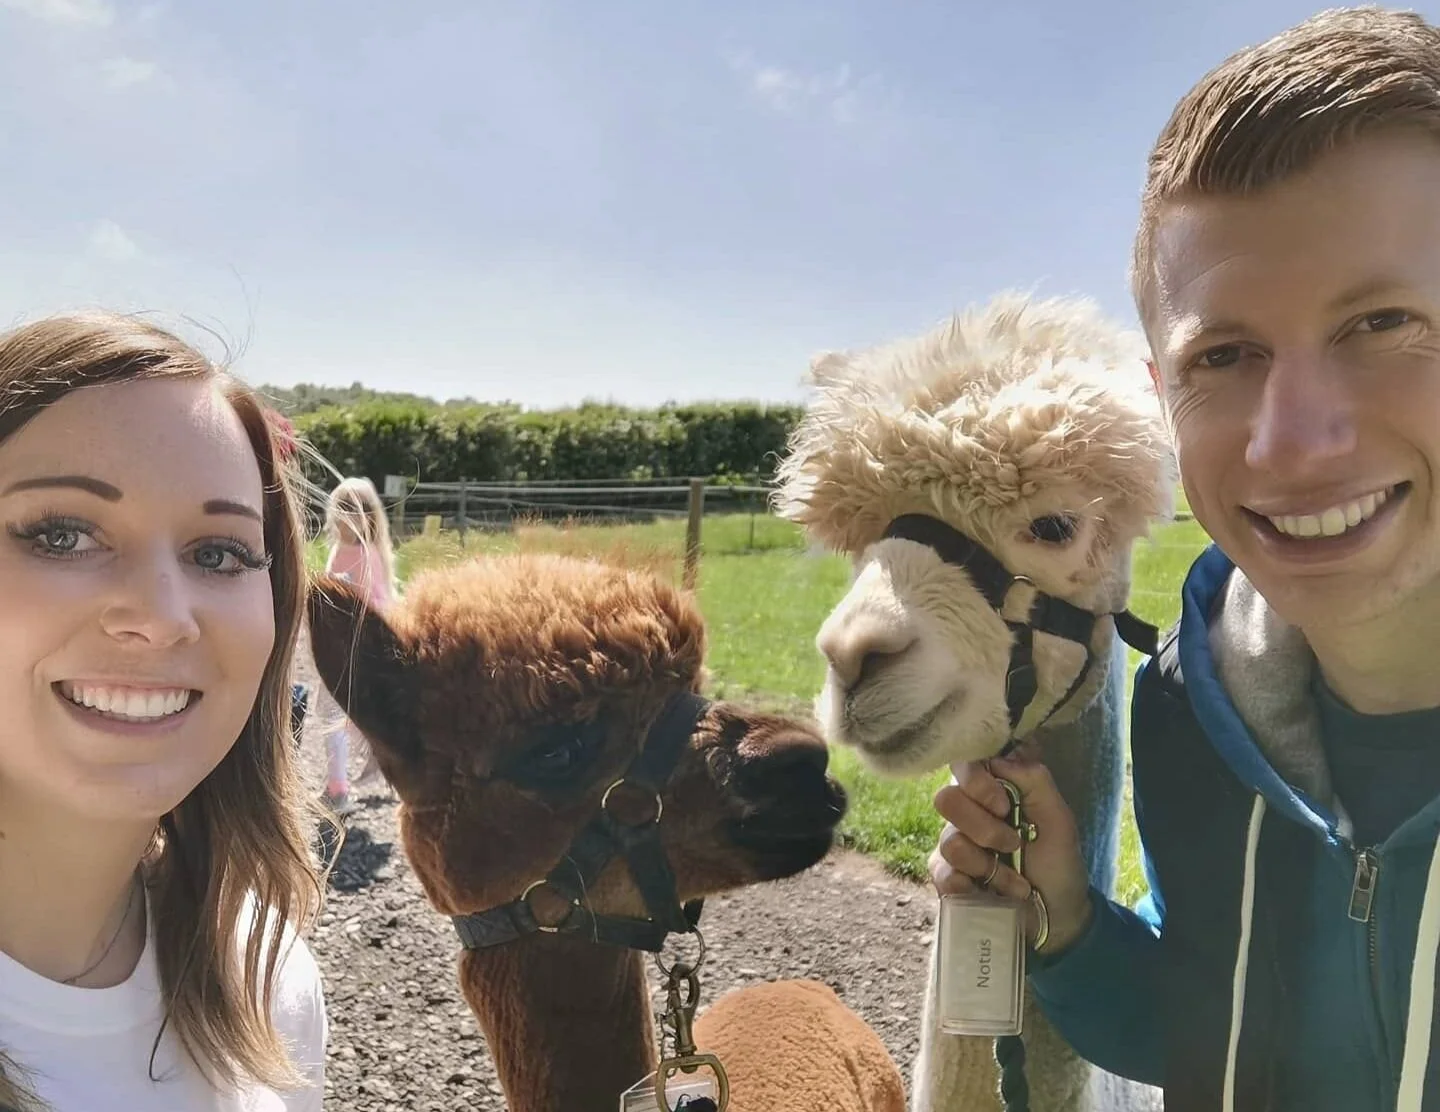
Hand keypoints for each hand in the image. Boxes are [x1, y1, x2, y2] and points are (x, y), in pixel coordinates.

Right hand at [928, 754, 1093, 953]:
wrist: (1057, 915)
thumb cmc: (1058, 863)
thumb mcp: (1058, 818)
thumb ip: (1034, 780)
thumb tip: (999, 759)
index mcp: (991, 792)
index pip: (962, 765)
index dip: (975, 781)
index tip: (1002, 805)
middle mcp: (966, 814)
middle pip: (946, 799)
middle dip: (984, 828)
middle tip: (1013, 844)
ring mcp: (953, 845)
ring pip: (949, 841)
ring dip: (988, 864)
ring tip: (1015, 879)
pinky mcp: (946, 878)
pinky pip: (942, 873)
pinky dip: (971, 885)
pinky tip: (991, 892)